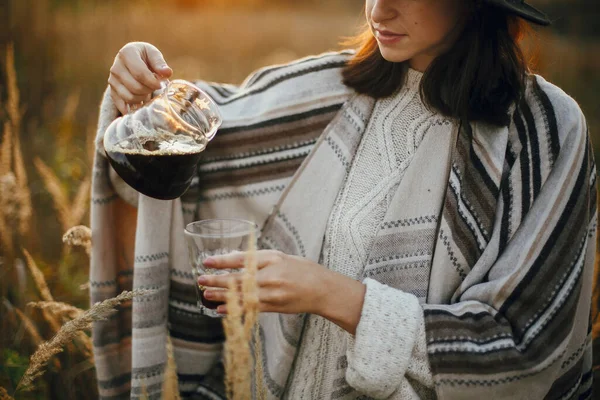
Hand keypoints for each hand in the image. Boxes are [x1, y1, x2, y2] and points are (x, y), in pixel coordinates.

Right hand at [108, 42, 173, 114]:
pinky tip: (141, 103)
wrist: (130, 60)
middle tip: (154, 87)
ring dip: (143, 98)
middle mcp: (116, 68)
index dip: (153, 82)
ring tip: (148, 91)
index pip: (140, 74)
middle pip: (136, 87)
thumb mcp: (153, 54)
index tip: (160, 84)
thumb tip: (167, 72)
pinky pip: (123, 105)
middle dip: (149, 90)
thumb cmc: (144, 57)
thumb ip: (159, 63)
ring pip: (130, 98)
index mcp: (126, 54)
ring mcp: (112, 81)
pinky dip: (134, 107)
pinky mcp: (112, 92)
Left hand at [199, 250, 365, 333]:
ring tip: (206, 294)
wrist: (323, 290)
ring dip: (222, 296)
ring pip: (242, 296)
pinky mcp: (274, 307)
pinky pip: (249, 308)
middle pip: (239, 280)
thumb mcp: (280, 257)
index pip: (243, 260)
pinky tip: (220, 309)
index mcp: (273, 260)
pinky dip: (234, 308)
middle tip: (200, 280)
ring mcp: (273, 294)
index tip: (207, 262)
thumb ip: (258, 258)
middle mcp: (271, 277)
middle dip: (217, 280)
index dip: (223, 261)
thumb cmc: (302, 270)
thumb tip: (233, 259)